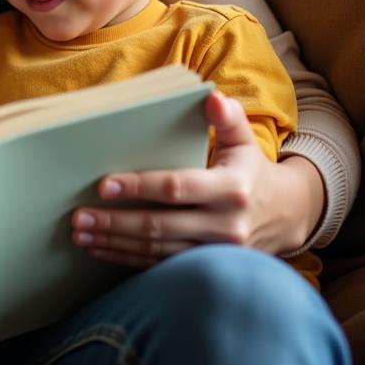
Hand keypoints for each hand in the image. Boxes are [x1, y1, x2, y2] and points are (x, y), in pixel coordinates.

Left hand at [70, 91, 323, 266]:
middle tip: (78, 217)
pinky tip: (101, 249)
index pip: (176, 188)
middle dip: (115, 222)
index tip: (102, 185)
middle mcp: (225, 225)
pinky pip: (161, 266)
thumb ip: (228, 117)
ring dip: (115, 243)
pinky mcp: (206, 267)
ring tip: (81, 234)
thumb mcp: (245, 139)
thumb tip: (212, 97)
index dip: (138, 187)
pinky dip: (128, 259)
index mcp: (230, 188)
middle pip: (159, 226)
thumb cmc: (250, 168)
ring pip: (156, 251)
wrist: (286, 215)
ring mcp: (216, 253)